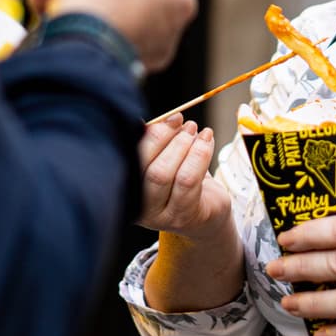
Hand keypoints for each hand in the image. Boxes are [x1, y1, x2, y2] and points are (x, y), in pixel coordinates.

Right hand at [139, 116, 232, 235]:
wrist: (206, 214)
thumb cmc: (181, 180)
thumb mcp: (164, 160)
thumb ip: (155, 143)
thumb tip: (157, 120)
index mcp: (128, 189)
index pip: (132, 159)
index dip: (151, 136)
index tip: (170, 118)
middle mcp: (140, 209)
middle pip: (149, 170)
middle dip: (169, 140)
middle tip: (186, 124)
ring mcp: (161, 217)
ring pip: (168, 176)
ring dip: (185, 147)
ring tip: (198, 131)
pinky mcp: (184, 217)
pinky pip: (189, 181)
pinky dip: (200, 154)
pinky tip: (207, 140)